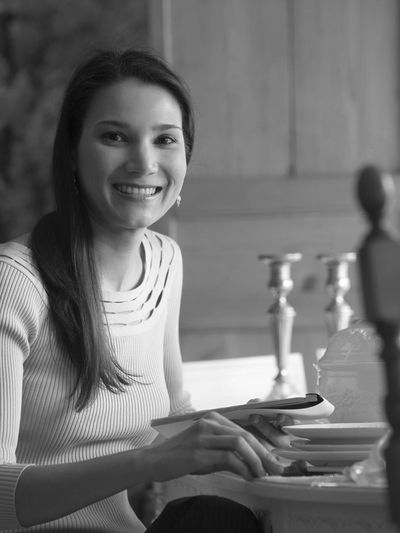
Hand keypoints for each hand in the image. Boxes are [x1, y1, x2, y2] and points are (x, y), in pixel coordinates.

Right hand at [144, 411, 289, 482]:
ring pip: (239, 442)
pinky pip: (227, 457)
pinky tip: (247, 476)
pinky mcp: (198, 452)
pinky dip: (242, 467)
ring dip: (255, 459)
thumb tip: (253, 463)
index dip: (262, 445)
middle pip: (245, 434)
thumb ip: (228, 451)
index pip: (244, 430)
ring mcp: (203, 436)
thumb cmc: (182, 456)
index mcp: (213, 419)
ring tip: (261, 473)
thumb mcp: (208, 449)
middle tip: (276, 468)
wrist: (155, 461)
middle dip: (264, 453)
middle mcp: (209, 423)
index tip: (273, 459)